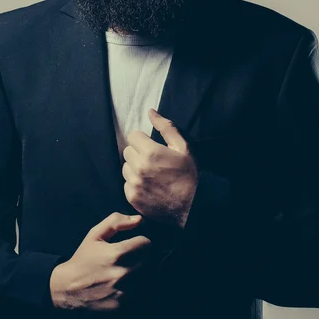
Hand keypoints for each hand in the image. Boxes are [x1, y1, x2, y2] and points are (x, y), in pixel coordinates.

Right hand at [49, 212, 150, 310]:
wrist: (68, 289)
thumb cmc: (83, 258)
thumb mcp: (95, 234)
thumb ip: (116, 221)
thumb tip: (139, 219)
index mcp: (117, 253)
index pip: (147, 244)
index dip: (142, 242)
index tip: (135, 245)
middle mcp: (123, 274)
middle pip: (151, 261)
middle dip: (145, 257)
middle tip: (134, 258)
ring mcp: (124, 293)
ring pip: (149, 278)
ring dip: (144, 273)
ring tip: (132, 271)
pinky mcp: (124, 307)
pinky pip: (142, 295)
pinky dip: (139, 289)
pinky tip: (128, 286)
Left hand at [122, 108, 198, 228]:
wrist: (192, 206)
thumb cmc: (189, 174)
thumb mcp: (183, 146)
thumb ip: (165, 127)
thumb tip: (150, 111)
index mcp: (150, 152)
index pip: (133, 136)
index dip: (143, 139)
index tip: (152, 146)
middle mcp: (139, 167)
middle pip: (128, 151)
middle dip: (138, 152)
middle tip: (153, 160)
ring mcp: (134, 184)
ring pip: (125, 167)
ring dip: (134, 167)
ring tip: (151, 173)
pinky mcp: (132, 198)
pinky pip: (126, 184)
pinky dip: (134, 183)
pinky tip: (149, 186)